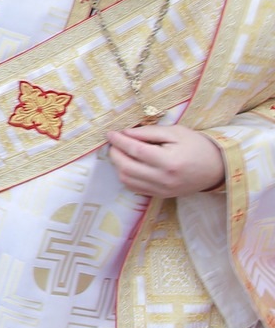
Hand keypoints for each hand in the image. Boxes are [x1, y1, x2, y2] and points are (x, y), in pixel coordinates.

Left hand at [105, 125, 224, 197]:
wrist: (218, 168)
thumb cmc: (198, 146)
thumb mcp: (176, 132)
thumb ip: (149, 132)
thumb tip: (125, 133)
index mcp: (169, 162)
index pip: (135, 150)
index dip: (119, 141)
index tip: (110, 133)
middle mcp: (164, 179)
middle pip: (126, 167)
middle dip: (115, 153)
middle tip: (114, 142)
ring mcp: (162, 190)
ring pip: (127, 180)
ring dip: (118, 165)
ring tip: (121, 152)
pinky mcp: (161, 195)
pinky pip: (134, 188)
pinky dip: (126, 176)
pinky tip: (129, 165)